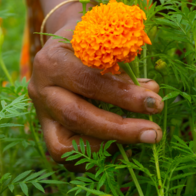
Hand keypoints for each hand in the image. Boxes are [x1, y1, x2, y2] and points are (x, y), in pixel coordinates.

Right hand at [28, 18, 163, 170]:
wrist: (66, 45)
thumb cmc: (92, 39)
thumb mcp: (105, 39)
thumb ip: (124, 63)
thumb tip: (152, 91)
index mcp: (51, 60)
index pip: (87, 81)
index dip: (123, 95)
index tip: (155, 102)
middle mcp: (40, 89)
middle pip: (76, 116)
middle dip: (119, 129)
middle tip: (154, 133)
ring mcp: (41, 113)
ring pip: (64, 145)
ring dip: (107, 148)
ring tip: (139, 140)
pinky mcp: (47, 131)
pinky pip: (66, 155)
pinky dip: (96, 156)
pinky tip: (123, 147)